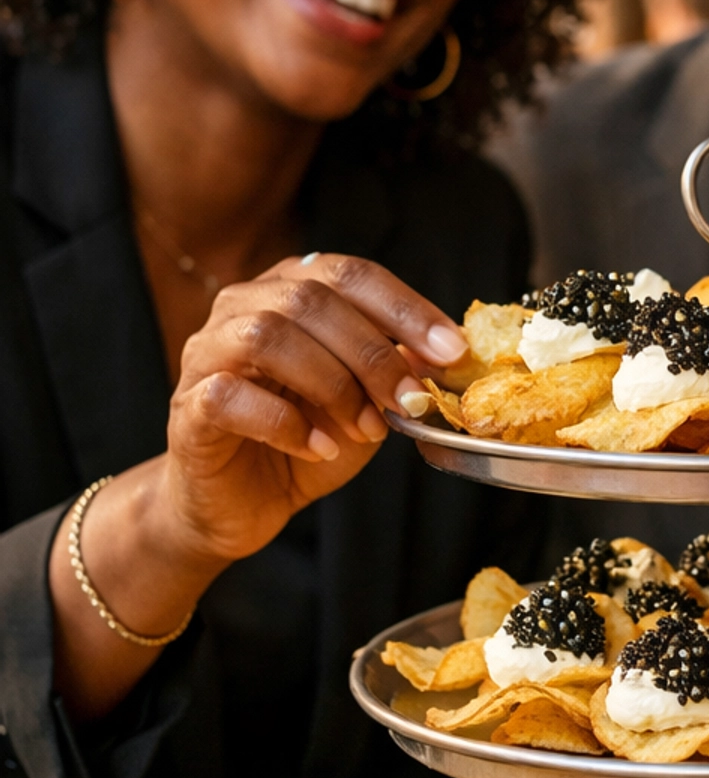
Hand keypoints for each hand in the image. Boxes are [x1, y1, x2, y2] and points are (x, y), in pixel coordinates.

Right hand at [157, 252, 466, 564]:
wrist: (241, 503)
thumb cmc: (306, 441)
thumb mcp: (366, 402)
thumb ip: (395, 371)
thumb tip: (443, 351)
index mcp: (289, 289)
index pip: (349, 274)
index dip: (406, 308)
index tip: (452, 350)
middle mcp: (242, 307)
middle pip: (310, 299)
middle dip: (373, 353)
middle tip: (411, 401)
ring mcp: (207, 352)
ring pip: (266, 335)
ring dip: (331, 385)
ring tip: (365, 429)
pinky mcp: (188, 405)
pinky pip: (229, 395)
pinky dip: (285, 424)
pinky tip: (318, 448)